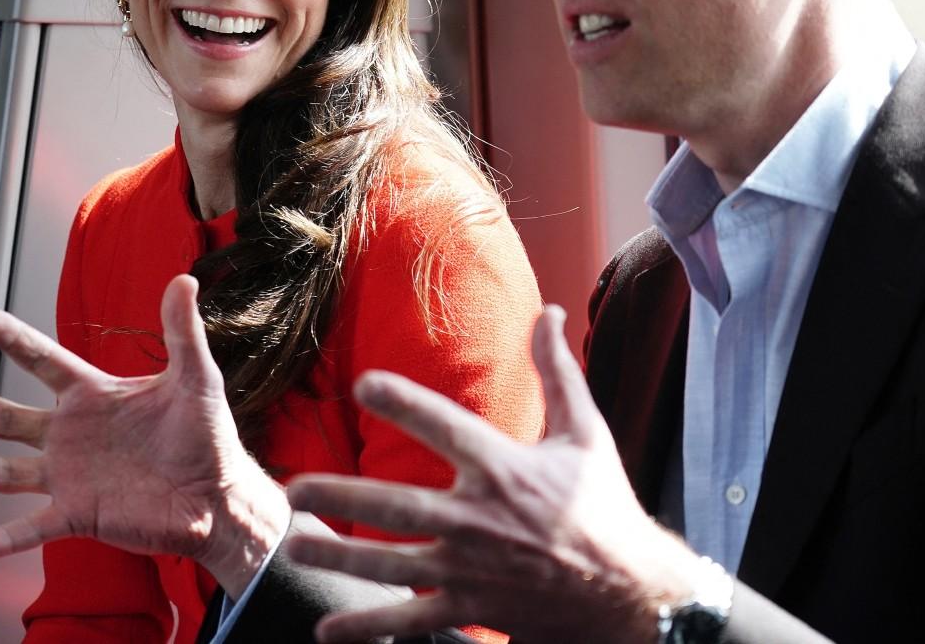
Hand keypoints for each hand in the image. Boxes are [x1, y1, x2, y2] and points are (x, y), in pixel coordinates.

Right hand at [0, 273, 289, 596]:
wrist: (219, 498)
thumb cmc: (209, 436)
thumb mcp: (196, 379)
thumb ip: (183, 332)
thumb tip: (184, 280)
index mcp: (95, 396)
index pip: (44, 361)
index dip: (13, 340)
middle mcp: (73, 434)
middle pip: (8, 417)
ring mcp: (70, 476)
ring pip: (6, 472)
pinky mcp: (78, 514)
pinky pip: (31, 529)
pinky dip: (2, 539)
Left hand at [284, 305, 702, 643]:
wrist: (631, 593)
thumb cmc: (603, 506)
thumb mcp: (586, 432)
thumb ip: (559, 372)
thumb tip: (552, 312)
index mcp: (505, 468)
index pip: (445, 427)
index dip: (404, 403)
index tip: (362, 384)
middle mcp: (479, 519)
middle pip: (398, 506)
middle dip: (342, 496)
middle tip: (295, 488)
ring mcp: (471, 570)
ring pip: (391, 564)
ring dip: (339, 554)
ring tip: (294, 542)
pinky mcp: (472, 608)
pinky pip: (411, 621)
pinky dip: (368, 626)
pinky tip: (329, 628)